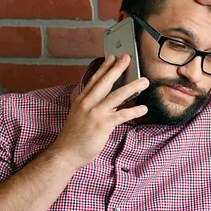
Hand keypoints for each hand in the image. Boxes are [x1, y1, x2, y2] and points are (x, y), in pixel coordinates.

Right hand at [50, 54, 148, 168]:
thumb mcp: (81, 116)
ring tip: (144, 81)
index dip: (104, 68)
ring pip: (117, 96)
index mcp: (81, 100)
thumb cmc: (75, 137)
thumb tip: (113, 103)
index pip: (94, 80)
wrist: (66, 153)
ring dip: (132, 87)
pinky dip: (134, 111)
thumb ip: (94, 107)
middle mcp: (87, 103)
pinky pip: (122, 115)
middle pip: (105, 82)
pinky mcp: (103, 124)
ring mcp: (95, 113)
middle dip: (117, 68)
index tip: (112, 57)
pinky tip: (144, 108)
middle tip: (127, 57)